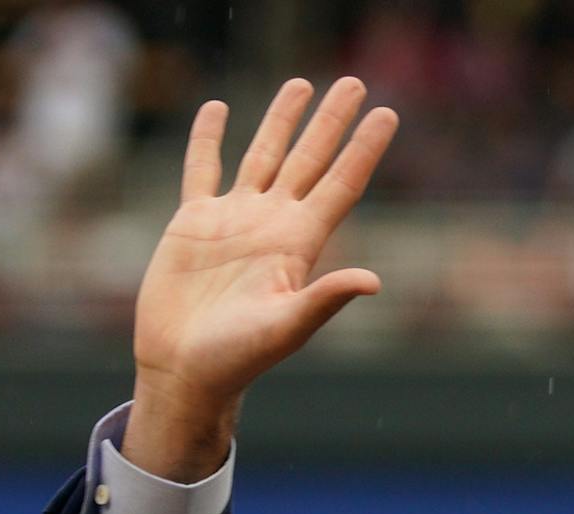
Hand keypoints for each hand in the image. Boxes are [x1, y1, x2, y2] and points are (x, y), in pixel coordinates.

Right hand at [124, 77, 398, 480]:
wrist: (186, 370)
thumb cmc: (239, 358)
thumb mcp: (287, 328)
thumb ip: (326, 299)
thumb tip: (375, 282)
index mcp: (300, 244)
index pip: (341, 184)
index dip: (364, 149)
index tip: (388, 114)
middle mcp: (273, 224)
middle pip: (310, 159)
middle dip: (331, 121)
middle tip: (355, 83)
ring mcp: (234, 220)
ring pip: (264, 154)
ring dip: (282, 120)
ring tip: (301, 83)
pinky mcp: (193, 222)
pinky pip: (202, 169)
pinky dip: (207, 138)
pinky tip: (217, 109)